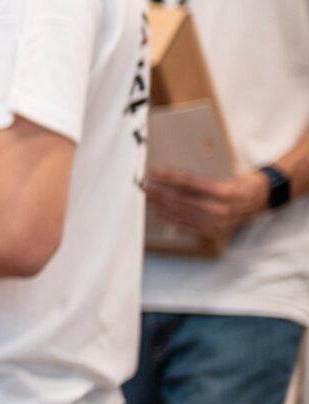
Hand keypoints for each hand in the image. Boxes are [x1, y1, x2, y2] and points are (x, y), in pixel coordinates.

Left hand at [147, 166, 270, 242]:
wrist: (259, 200)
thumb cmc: (239, 184)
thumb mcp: (224, 176)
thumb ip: (200, 180)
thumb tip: (170, 176)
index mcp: (224, 191)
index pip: (190, 183)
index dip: (170, 177)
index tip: (155, 172)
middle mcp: (221, 209)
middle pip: (183, 200)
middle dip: (161, 193)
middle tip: (146, 186)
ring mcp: (217, 222)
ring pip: (183, 213)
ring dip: (162, 206)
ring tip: (149, 198)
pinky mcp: (214, 231)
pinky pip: (188, 226)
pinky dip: (172, 219)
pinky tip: (159, 213)